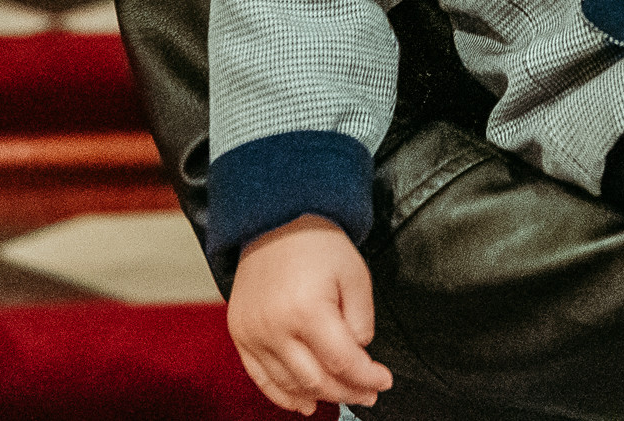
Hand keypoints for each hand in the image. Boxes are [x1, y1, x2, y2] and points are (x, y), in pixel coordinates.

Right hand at [229, 216, 392, 414]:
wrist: (274, 221)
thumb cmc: (316, 243)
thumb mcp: (355, 274)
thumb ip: (361, 320)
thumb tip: (359, 353)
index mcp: (307, 310)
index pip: (343, 363)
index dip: (367, 378)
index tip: (383, 381)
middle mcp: (274, 327)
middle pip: (317, 381)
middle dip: (348, 393)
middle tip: (368, 394)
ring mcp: (253, 334)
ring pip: (290, 386)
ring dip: (319, 397)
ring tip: (342, 396)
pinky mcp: (240, 335)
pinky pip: (261, 378)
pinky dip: (283, 396)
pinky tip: (303, 402)